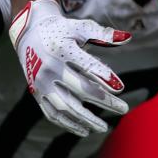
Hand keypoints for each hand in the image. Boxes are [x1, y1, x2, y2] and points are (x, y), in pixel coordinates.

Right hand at [9, 0, 130, 136]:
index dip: (103, 76)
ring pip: (65, 106)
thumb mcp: (80, 27)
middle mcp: (51, 67)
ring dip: (85, 119)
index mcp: (62, 49)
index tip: (121, 88)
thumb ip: (103, 34)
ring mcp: (42, 82)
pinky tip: (84, 130)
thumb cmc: (62, 31)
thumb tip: (127, 37)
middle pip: (80, 88)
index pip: (86, 65)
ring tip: (103, 127)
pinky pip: (52, 113)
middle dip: (104, 100)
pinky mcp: (37, 93)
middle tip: (123, 108)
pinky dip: (67, 124)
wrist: (29, 34)